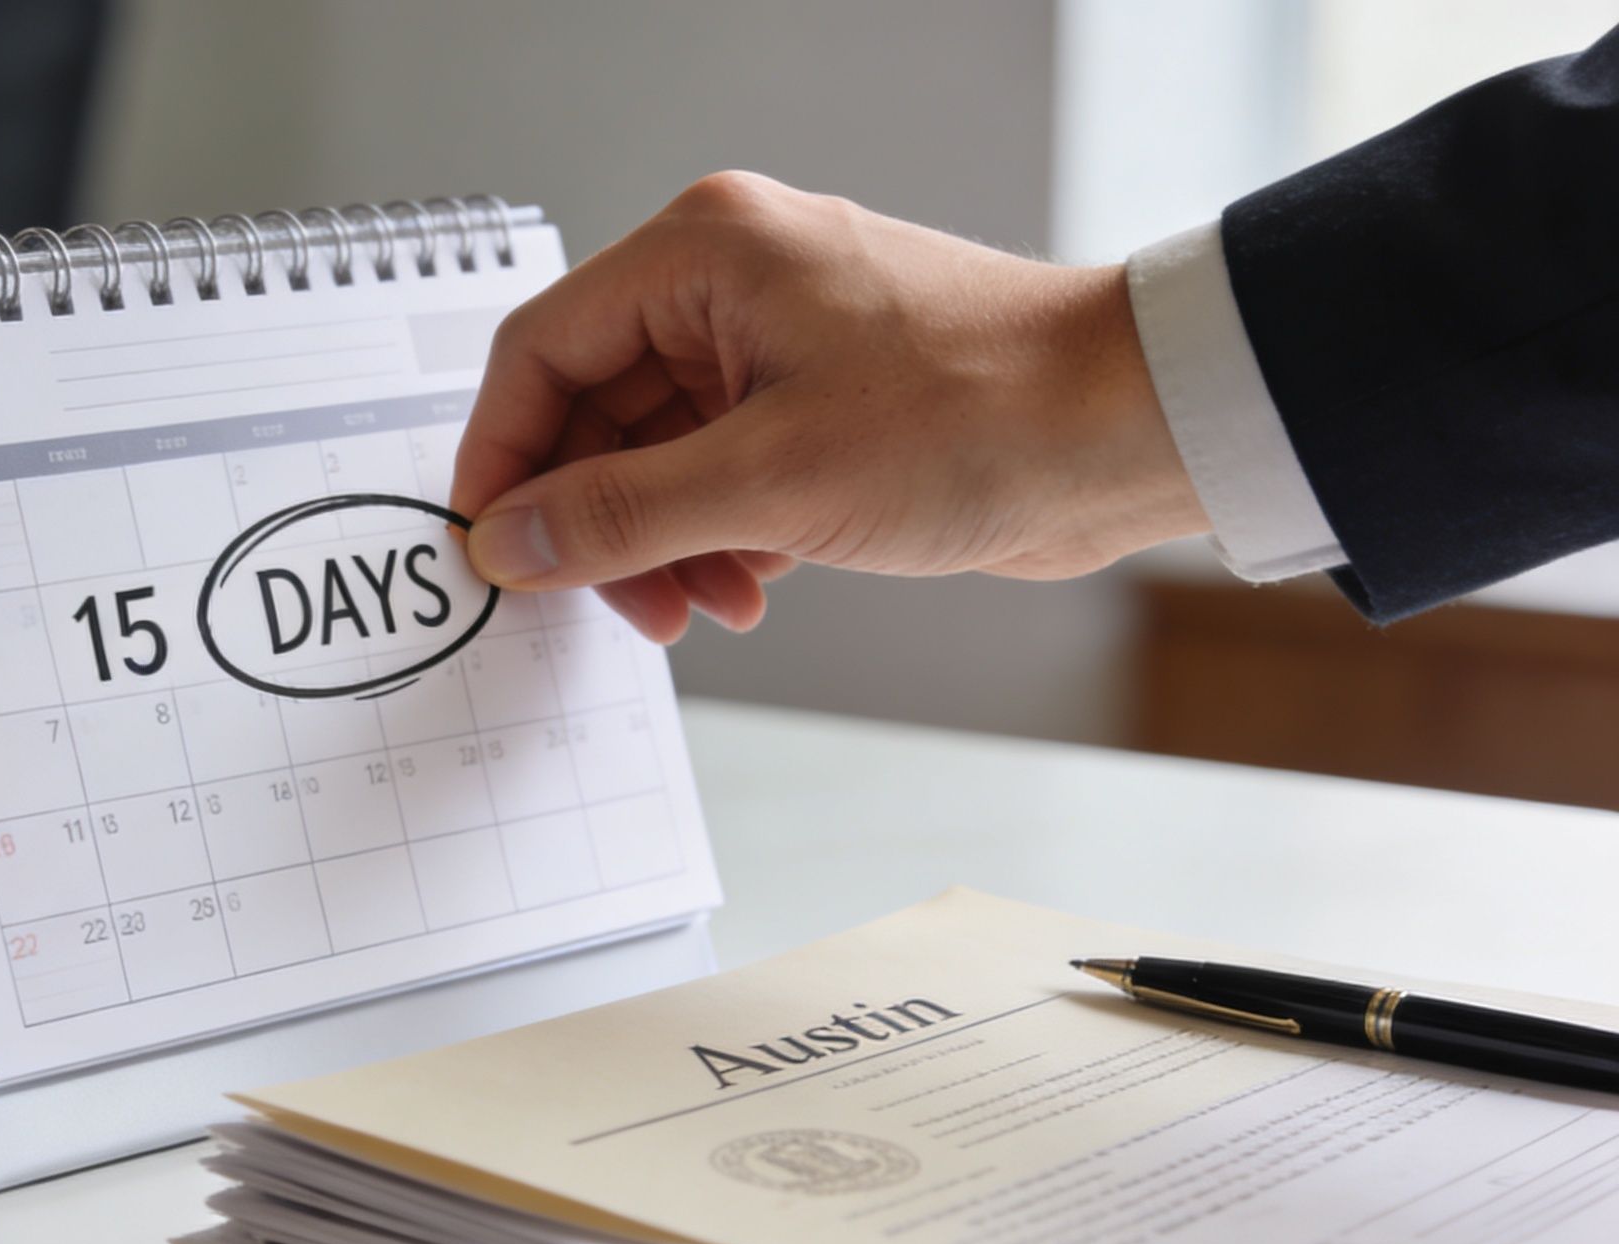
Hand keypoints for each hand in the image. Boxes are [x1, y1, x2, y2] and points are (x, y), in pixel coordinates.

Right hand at [449, 172, 1206, 642]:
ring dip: (661, 545)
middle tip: (612, 604)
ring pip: (654, 457)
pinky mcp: (817, 405)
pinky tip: (747, 592)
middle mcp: (729, 285)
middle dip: (598, 522)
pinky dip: (716, 541)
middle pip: (594, 412)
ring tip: (699, 609)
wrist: (1132, 431)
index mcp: (703, 254)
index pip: (541, 351)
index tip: (493, 549)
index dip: (503, 459)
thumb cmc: (982, 412)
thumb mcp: (770, 481)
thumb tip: (510, 541)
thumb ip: (618, 516)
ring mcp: (775, 346)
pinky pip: (718, 476)